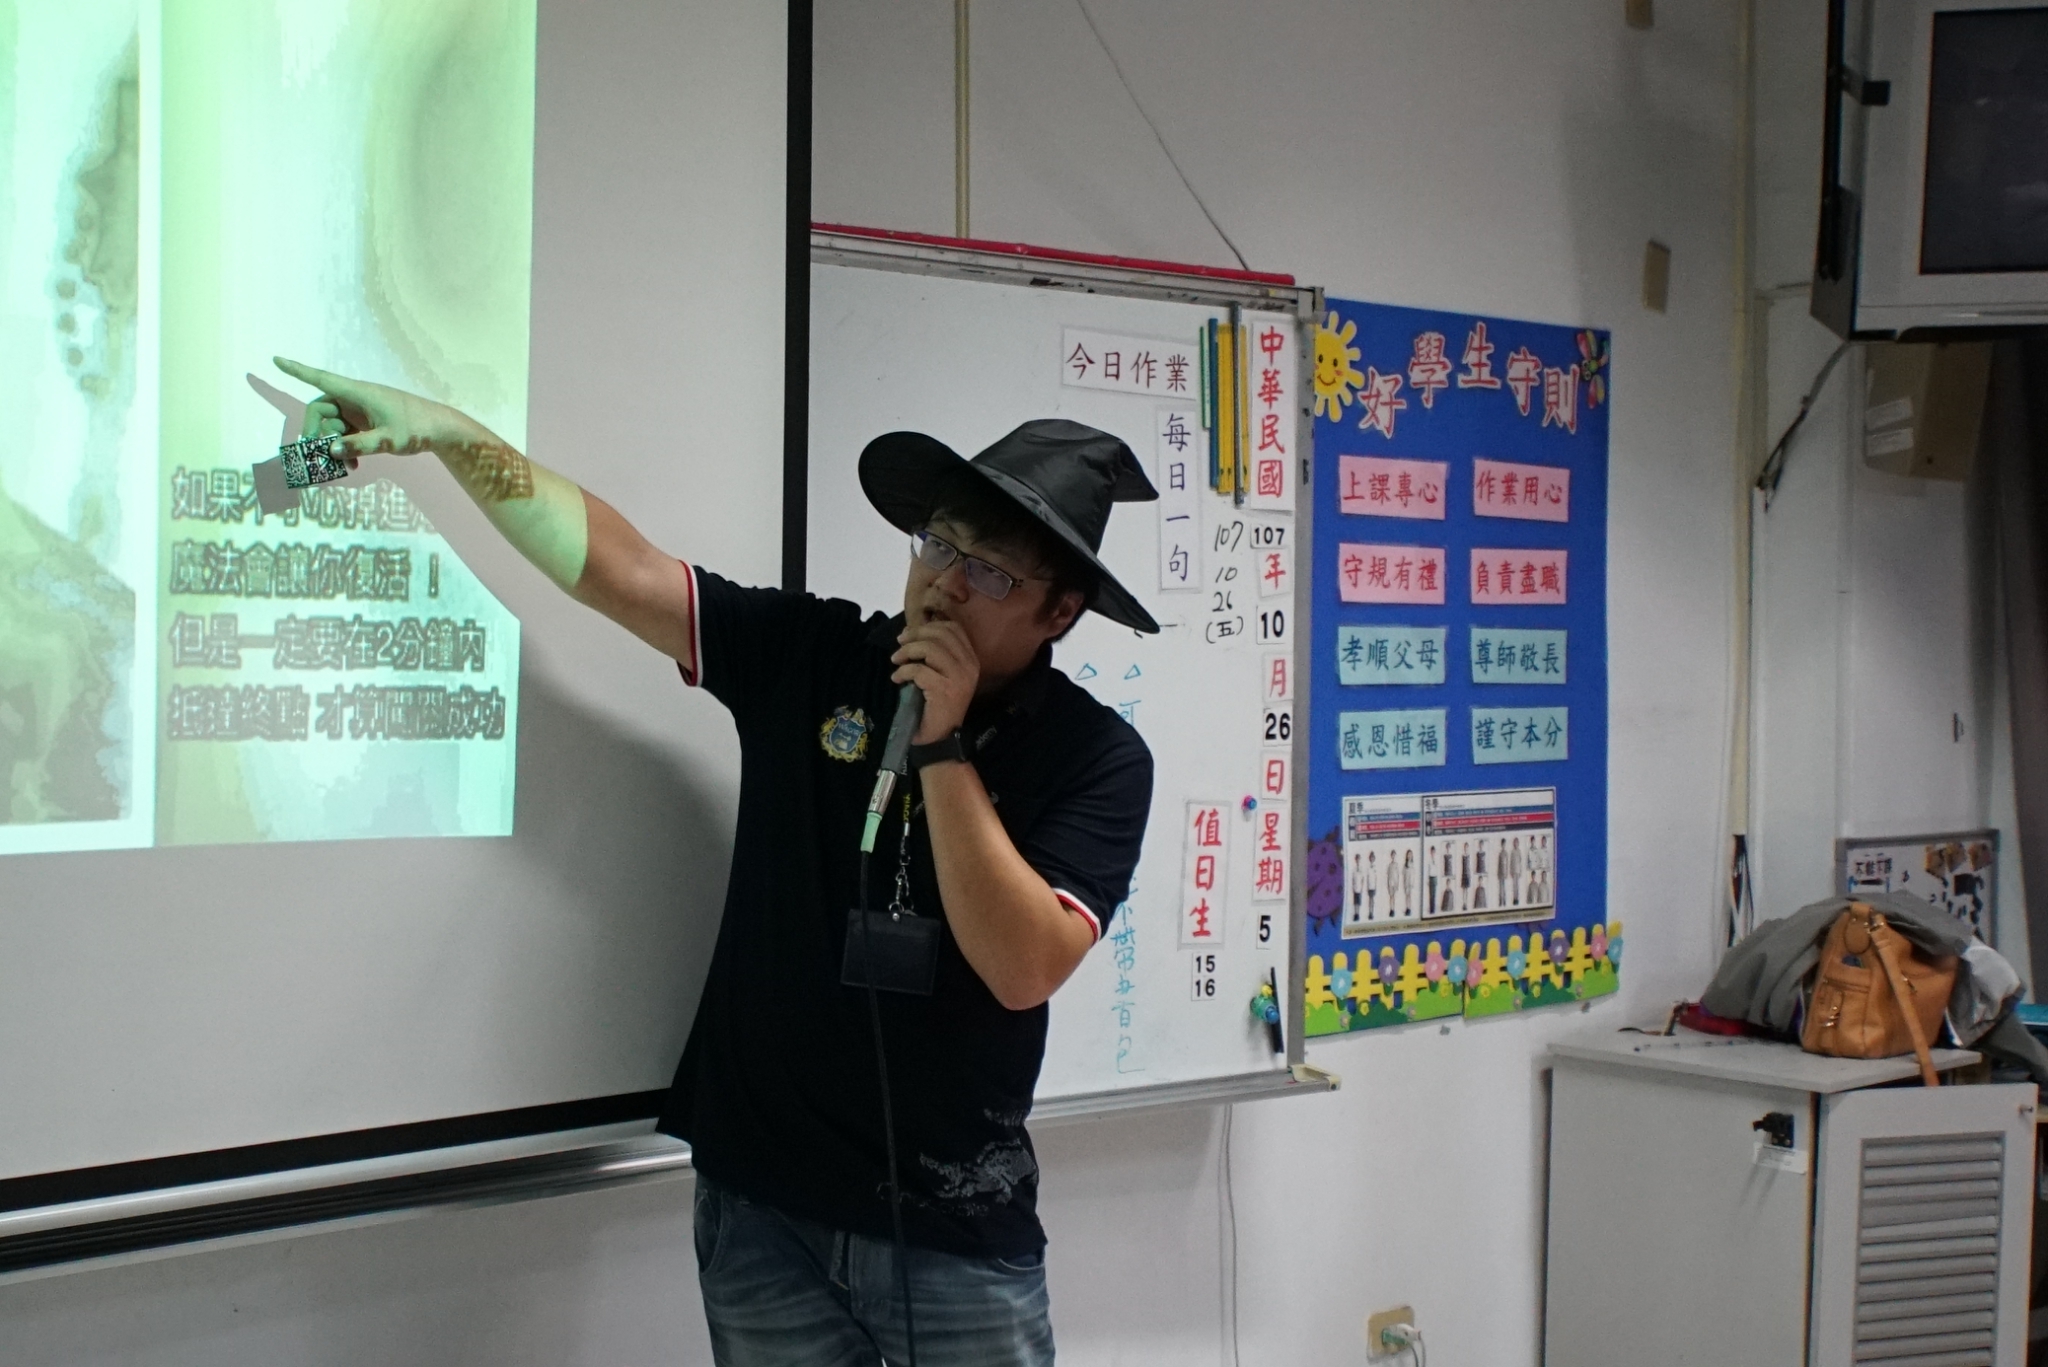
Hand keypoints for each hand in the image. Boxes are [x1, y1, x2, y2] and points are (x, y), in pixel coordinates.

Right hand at [274, 358, 530, 501]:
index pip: (322, 378)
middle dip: (316, 434)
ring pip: (330, 426)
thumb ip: (359, 445)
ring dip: (331, 447)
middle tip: (321, 456)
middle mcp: (354, 399)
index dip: (297, 370)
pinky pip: (342, 435)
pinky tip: (351, 466)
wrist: (439, 430)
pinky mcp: (363, 423)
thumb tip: (331, 450)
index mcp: (359, 393)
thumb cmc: (416, 428)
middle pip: (319, 411)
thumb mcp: (388, 439)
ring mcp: (358, 411)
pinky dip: (343, 450)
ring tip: (345, 468)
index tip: (276, 359)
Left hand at [891, 619, 978, 743]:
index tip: (911, 634)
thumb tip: (910, 631)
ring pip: (929, 649)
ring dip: (907, 651)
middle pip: (940, 634)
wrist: (941, 737)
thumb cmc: (938, 705)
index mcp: (970, 659)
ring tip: (896, 660)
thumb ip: (934, 653)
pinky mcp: (944, 689)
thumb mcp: (942, 674)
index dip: (930, 625)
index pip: (954, 628)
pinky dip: (903, 672)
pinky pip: (918, 670)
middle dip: (915, 635)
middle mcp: (968, 665)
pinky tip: (897, 679)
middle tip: (899, 644)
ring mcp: (958, 677)